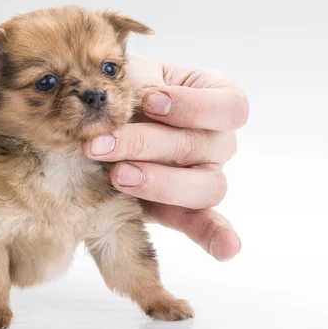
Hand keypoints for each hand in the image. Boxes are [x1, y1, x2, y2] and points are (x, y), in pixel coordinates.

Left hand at [82, 54, 248, 260]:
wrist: (98, 116)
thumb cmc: (121, 88)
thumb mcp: (129, 76)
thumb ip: (135, 84)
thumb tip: (128, 92)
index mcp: (215, 99)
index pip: (229, 106)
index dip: (192, 106)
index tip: (150, 101)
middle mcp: (218, 140)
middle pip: (204, 147)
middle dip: (149, 144)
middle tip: (102, 145)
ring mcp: (205, 175)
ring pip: (205, 186)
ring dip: (159, 183)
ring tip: (117, 177)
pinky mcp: (182, 207)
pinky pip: (204, 223)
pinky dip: (214, 235)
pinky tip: (226, 251)